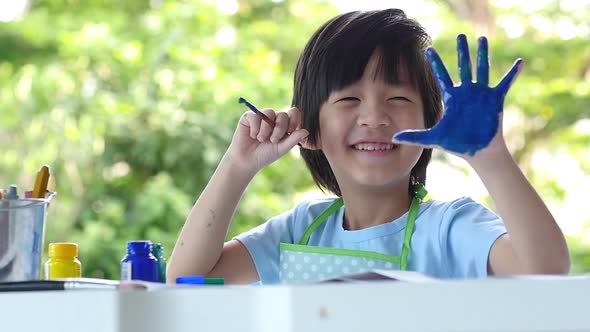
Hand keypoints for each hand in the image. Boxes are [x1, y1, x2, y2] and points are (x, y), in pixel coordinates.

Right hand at [227, 106, 308, 174]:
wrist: (247, 160)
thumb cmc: (265, 155)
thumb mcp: (282, 148)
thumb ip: (293, 139)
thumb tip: (306, 131)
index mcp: (283, 125)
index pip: (293, 113)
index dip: (294, 120)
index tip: (290, 131)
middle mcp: (273, 119)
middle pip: (282, 114)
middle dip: (279, 128)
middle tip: (273, 140)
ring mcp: (261, 116)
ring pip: (269, 113)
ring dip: (266, 129)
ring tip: (261, 140)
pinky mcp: (249, 117)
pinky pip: (255, 115)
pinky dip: (255, 128)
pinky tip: (252, 136)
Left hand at [392, 34, 522, 156]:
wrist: (478, 151)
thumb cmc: (456, 144)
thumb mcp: (433, 138)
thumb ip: (414, 136)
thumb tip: (394, 138)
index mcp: (452, 97)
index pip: (441, 76)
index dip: (435, 62)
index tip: (429, 49)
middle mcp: (466, 92)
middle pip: (463, 67)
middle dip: (462, 51)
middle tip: (460, 35)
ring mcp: (481, 94)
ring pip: (482, 69)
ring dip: (483, 54)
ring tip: (482, 39)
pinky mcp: (495, 100)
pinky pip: (505, 83)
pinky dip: (512, 74)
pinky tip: (519, 62)